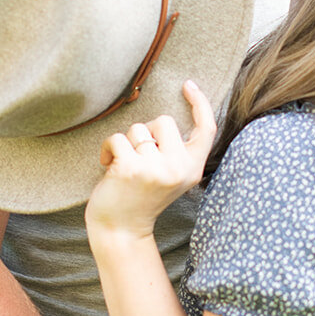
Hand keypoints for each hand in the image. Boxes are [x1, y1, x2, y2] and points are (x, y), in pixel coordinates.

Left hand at [86, 79, 216, 239]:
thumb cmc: (141, 197)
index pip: (207, 128)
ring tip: (124, 167)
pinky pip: (117, 138)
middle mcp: (179, 169)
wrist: (121, 230)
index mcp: (193, 169)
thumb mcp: (170, 176)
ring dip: (126, 144)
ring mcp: (155, 169)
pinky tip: (108, 166)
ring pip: (138, 130)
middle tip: (139, 157)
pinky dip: (107, 149)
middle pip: (164, 121)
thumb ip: (175, 151)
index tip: (188, 85)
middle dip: (146, 132)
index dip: (201, 103)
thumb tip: (165, 119)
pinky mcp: (131, 169)